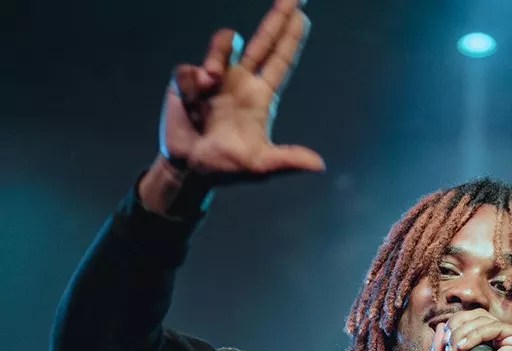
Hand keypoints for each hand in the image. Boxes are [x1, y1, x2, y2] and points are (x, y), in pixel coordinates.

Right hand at [160, 0, 324, 182]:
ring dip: (217, 53)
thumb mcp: (260, 166)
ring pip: (223, 43)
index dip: (292, 38)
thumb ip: (288, 160)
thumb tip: (320, 165)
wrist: (190, 170)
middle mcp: (240, 81)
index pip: (281, 61)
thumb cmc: (227, 169)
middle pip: (263, 40)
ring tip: (210, 82)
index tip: (304, 14)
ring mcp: (214, 77)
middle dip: (278, 15)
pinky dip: (192, 83)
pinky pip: (191, 68)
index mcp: (260, 97)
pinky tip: (192, 103)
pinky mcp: (188, 79)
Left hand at [429, 310, 511, 350]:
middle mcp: (501, 336)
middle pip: (476, 315)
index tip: (443, 347)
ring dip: (463, 335)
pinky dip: (476, 336)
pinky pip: (494, 327)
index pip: (470, 318)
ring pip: (483, 319)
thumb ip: (441, 346)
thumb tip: (441, 325)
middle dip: (457, 329)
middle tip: (448, 349)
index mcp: (486, 340)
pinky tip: (465, 348)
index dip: (454, 327)